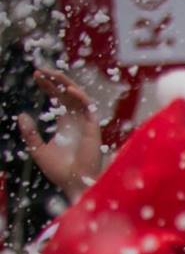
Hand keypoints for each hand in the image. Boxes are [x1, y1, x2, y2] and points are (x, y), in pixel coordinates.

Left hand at [16, 67, 102, 201]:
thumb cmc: (59, 171)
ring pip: (78, 96)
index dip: (48, 86)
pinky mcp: (93, 128)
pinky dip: (80, 97)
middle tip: (40, 70)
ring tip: (52, 74)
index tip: (36, 76)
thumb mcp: (37, 149)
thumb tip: (21, 115)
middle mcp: (77, 121)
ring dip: (66, 83)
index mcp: (66, 125)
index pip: (58, 99)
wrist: (74, 184)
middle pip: (68, 94)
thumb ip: (30, 133)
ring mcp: (86, 124)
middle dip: (55, 80)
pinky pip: (89, 108)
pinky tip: (68, 89)